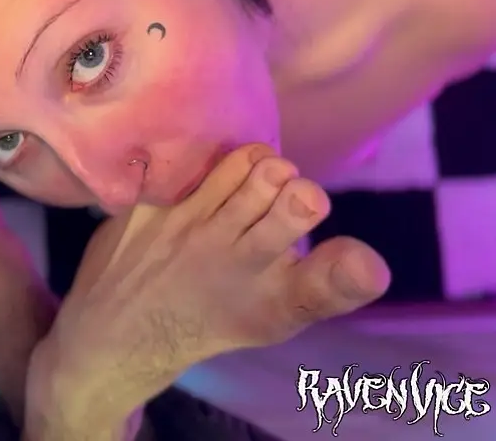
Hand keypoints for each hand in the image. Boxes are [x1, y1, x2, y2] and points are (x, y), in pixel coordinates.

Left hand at [28, 144, 390, 434]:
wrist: (119, 333)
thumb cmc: (213, 316)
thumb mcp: (276, 315)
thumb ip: (332, 286)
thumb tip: (375, 264)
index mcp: (269, 291)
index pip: (302, 226)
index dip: (305, 202)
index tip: (305, 202)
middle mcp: (225, 253)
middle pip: (273, 179)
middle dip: (286, 179)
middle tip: (276, 200)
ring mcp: (182, 226)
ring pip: (240, 163)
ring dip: (255, 167)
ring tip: (248, 191)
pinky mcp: (146, 208)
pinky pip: (192, 161)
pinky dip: (208, 166)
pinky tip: (205, 190)